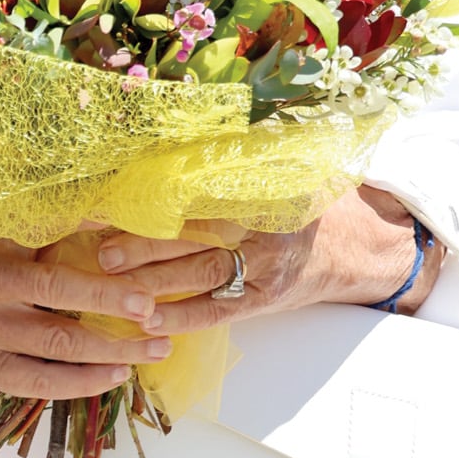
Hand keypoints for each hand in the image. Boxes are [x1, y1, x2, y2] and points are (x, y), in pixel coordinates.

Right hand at [0, 240, 172, 399]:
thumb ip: (15, 248)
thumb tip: (83, 240)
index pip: (50, 235)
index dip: (97, 234)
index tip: (141, 238)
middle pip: (63, 291)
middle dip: (115, 299)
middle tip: (156, 305)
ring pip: (59, 342)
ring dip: (112, 348)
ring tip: (153, 348)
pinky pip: (38, 381)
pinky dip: (80, 382)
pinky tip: (112, 378)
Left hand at [95, 187, 438, 336]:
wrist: (359, 248)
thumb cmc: (307, 202)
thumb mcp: (283, 168)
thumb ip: (236, 158)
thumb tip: (173, 137)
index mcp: (261, 187)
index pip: (196, 190)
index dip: (152, 195)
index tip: (114, 196)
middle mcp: (263, 225)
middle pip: (192, 231)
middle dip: (142, 240)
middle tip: (99, 245)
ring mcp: (266, 266)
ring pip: (199, 271)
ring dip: (152, 278)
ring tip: (111, 282)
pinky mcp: (266, 300)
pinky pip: (218, 310)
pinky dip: (182, 315)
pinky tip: (149, 320)